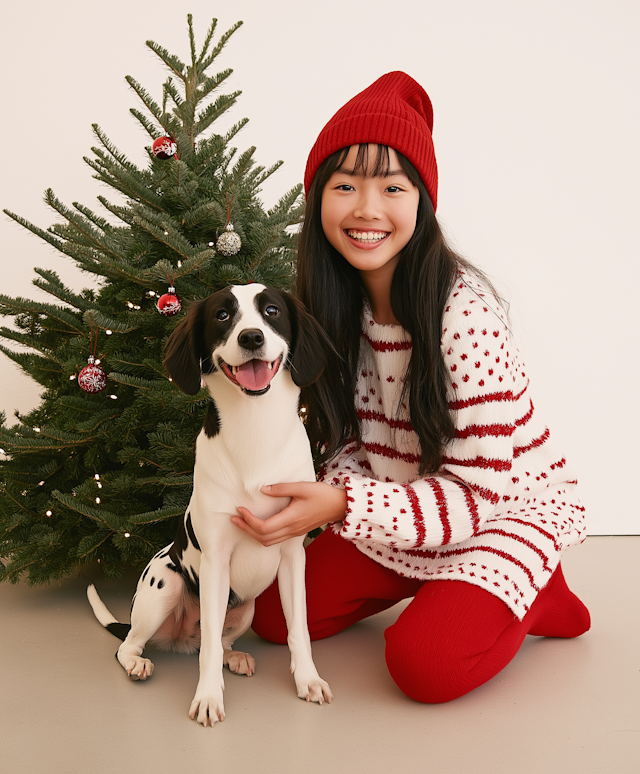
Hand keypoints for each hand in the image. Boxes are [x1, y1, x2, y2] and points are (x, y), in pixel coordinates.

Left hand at [231, 481, 346, 546]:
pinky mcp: (296, 531)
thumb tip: (263, 490)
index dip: (249, 521)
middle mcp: (291, 529)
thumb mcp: (302, 487)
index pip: (263, 527)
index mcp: (291, 519)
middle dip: (246, 529)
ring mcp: (294, 532)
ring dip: (253, 533)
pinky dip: (263, 535)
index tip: (240, 509)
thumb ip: (281, 488)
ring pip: (268, 541)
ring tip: (242, 522)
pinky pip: (275, 539)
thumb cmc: (323, 495)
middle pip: (262, 538)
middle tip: (234, 518)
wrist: (340, 506)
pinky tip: (258, 525)